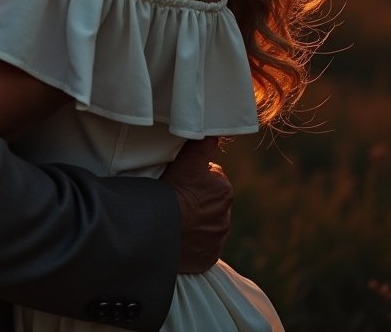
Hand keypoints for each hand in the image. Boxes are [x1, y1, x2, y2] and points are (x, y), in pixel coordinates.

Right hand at [161, 137, 232, 273]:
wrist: (164, 228)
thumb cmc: (175, 190)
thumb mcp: (188, 159)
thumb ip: (203, 144)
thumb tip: (216, 132)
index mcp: (224, 190)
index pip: (211, 177)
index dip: (194, 176)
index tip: (180, 180)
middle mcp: (226, 216)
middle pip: (210, 201)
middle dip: (197, 199)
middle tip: (176, 198)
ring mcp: (217, 240)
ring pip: (206, 224)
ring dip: (194, 220)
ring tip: (174, 217)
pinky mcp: (208, 257)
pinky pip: (201, 247)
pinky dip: (192, 242)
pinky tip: (177, 235)